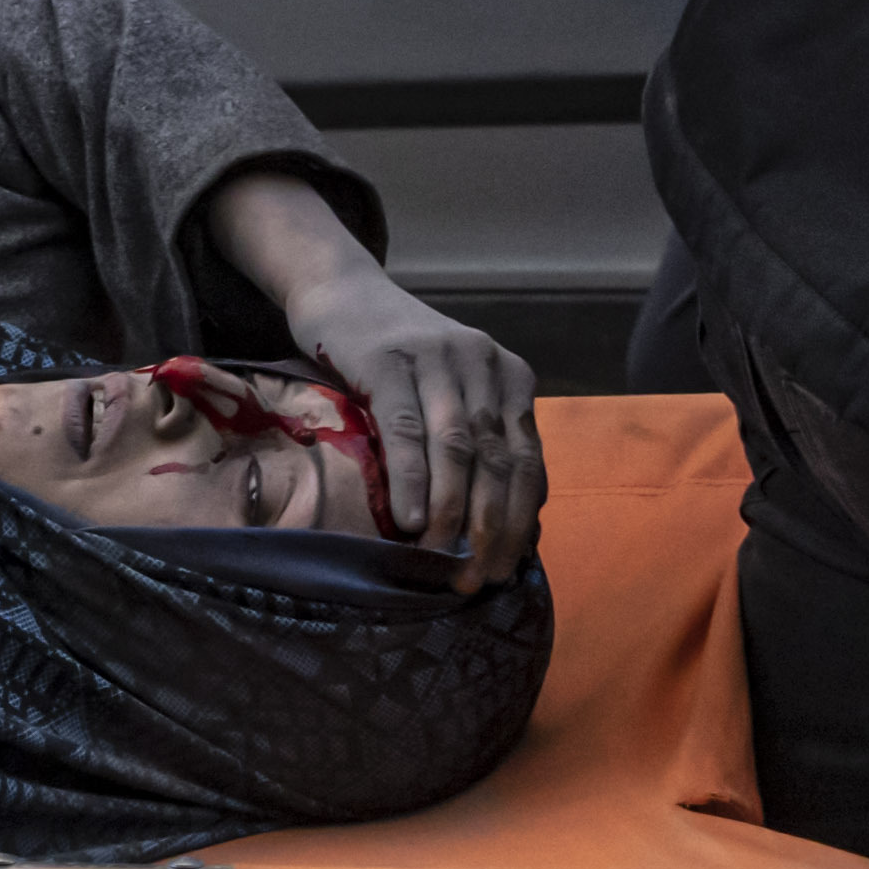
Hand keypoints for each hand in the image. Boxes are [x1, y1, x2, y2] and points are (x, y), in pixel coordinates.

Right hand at [261, 244, 543, 584]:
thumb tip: (504, 528)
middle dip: (491, 526)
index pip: (528, 459)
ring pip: (456, 447)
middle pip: (498, 459)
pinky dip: (412, 479)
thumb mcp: (450, 393)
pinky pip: (405, 429)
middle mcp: (482, 362)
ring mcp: (436, 357)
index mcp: (509, 376)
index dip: (520, 520)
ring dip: (453, 511)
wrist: (340, 290)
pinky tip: (410, 519)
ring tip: (443, 560)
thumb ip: (479, 444)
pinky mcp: (387, 359)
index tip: (506, 569)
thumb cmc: (396, 358)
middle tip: (476, 578)